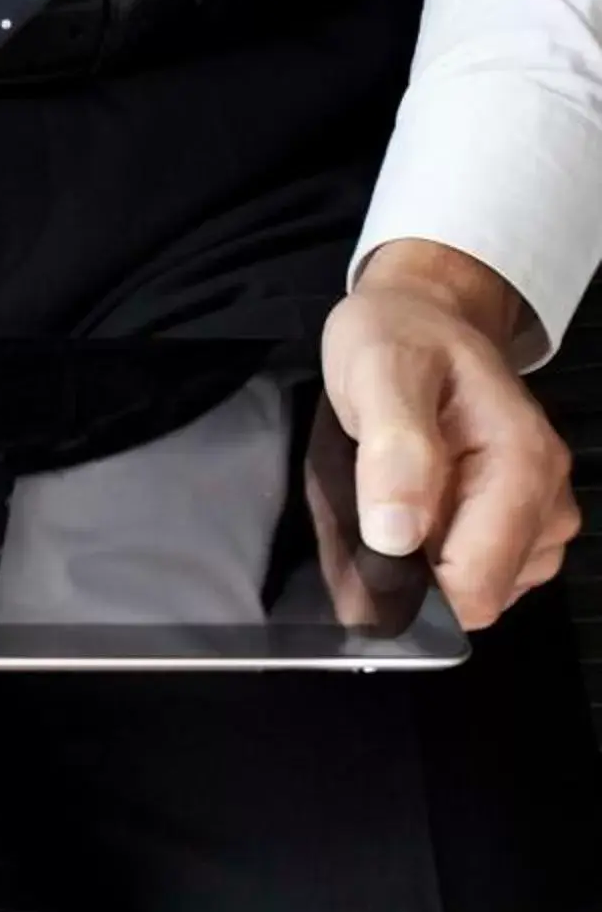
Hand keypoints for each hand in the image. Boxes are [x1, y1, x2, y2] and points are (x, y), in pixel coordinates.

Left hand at [323, 239, 580, 631]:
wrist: (423, 315)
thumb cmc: (401, 337)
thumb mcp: (382, 373)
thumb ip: (395, 450)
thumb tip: (398, 535)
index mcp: (522, 466)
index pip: (479, 586)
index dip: (414, 590)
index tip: (367, 559)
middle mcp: (545, 498)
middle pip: (479, 595)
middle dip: (416, 577)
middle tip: (371, 514)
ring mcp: (535, 515)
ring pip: (476, 588)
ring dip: (422, 564)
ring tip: (389, 501)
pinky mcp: (516, 523)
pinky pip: (474, 570)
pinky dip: (433, 555)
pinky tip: (408, 510)